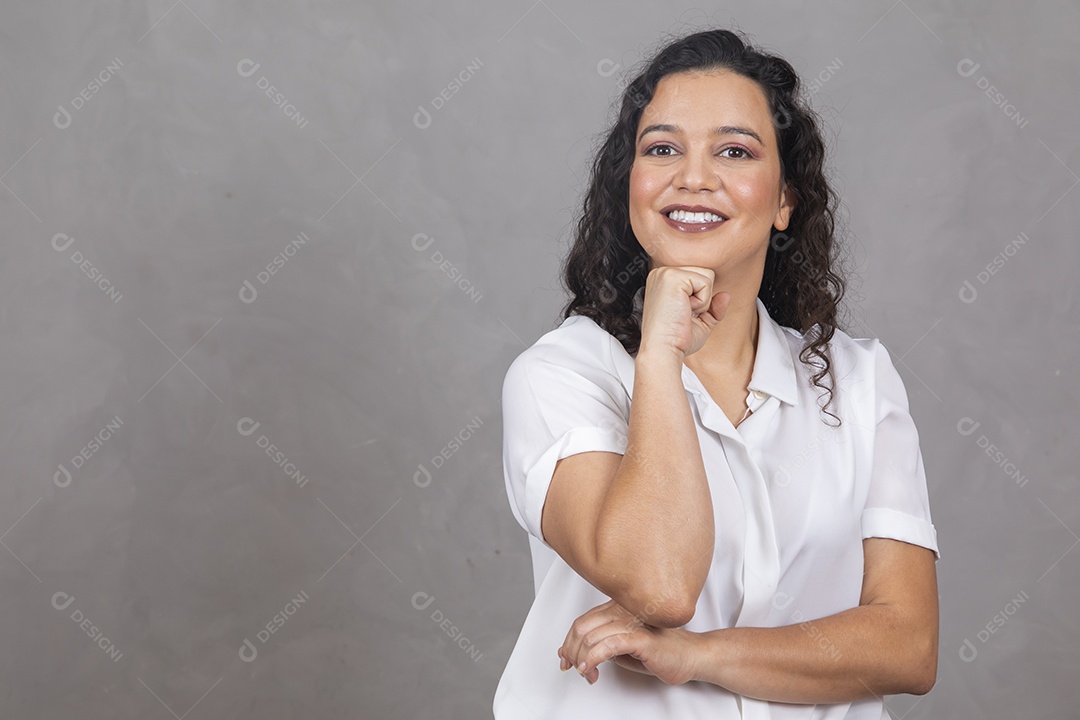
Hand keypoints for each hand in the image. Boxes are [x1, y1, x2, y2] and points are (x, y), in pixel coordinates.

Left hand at [557, 599, 700, 685]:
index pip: (582, 621)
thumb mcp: (620, 649)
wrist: (690, 656)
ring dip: (581, 658)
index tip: (565, 659)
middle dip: (571, 651)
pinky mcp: (641, 637)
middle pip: (581, 627)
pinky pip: (609, 644)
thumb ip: (598, 646)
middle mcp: (622, 611)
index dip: (568, 641)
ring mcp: (631, 623)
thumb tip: (571, 652)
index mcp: (616, 609)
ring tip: (586, 673)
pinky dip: (593, 658)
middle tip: (574, 668)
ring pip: (591, 636)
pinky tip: (590, 668)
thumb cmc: (658, 652)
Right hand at [637, 266, 730, 360]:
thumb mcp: (700, 322)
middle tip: (684, 314)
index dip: (700, 299)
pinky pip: (706, 282)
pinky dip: (702, 301)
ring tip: (683, 312)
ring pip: (707, 275)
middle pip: (705, 272)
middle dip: (703, 297)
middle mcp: (661, 273)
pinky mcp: (672, 277)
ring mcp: (666, 273)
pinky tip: (684, 310)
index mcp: (664, 280)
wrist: (663, 351)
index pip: (697, 278)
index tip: (682, 315)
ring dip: (703, 299)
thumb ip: (713, 308)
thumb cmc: (676, 340)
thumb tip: (725, 295)